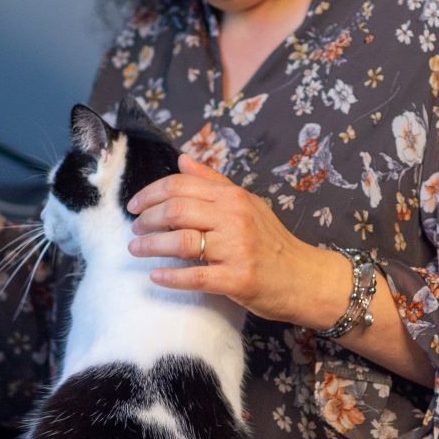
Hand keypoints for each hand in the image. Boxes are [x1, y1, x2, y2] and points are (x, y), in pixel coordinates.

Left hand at [126, 154, 336, 325]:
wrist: (304, 277)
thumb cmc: (272, 241)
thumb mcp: (247, 203)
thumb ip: (213, 182)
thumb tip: (182, 159)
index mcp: (233, 197)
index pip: (181, 185)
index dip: (150, 193)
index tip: (134, 206)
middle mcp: (234, 218)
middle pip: (176, 210)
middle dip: (146, 219)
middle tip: (134, 229)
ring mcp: (236, 249)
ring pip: (180, 242)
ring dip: (150, 246)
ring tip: (136, 249)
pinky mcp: (237, 279)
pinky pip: (195, 276)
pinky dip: (170, 277)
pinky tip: (155, 277)